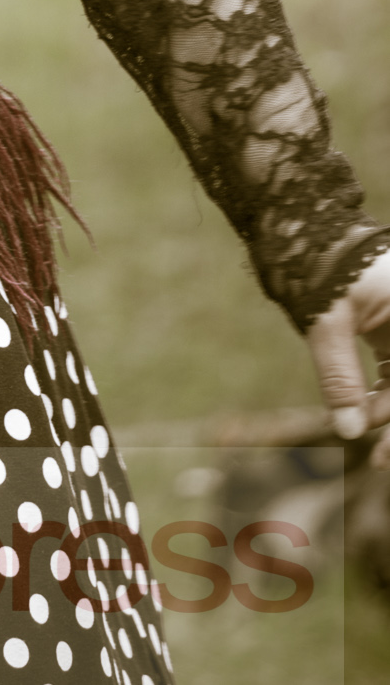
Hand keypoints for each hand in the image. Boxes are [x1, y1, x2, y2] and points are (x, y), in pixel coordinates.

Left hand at [305, 247, 389, 456]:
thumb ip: (339, 376)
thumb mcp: (328, 321)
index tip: (381, 459)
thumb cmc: (321, 267)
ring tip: (363, 432)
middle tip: (379, 460)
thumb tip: (348, 430)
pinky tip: (364, 411)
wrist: (307, 227)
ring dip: (388, 408)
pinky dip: (384, 392)